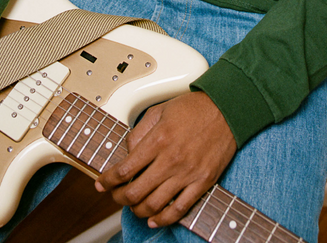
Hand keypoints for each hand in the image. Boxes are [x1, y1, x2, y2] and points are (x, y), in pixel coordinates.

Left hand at [95, 92, 236, 227]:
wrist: (225, 109)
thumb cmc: (192, 108)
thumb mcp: (159, 111)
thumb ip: (139, 132)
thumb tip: (127, 153)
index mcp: (158, 140)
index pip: (125, 170)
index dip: (108, 181)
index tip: (101, 184)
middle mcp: (171, 160)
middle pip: (136, 192)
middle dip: (119, 198)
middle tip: (116, 196)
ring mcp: (187, 174)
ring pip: (154, 205)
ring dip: (138, 210)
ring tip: (133, 206)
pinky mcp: (202, 182)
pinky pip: (180, 209)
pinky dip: (164, 219)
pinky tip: (154, 219)